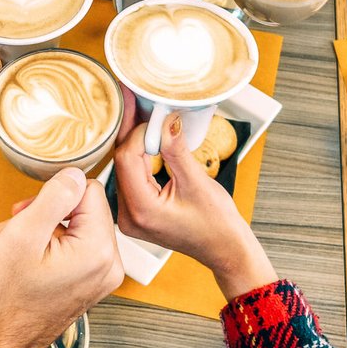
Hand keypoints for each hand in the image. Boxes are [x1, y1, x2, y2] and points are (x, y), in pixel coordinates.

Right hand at [0, 168, 124, 347]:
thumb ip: (54, 197)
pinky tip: (19, 262)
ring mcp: (101, 276)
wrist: (0, 344)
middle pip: (80, 209)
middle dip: (41, 216)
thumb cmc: (6, 299)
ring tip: (8, 252)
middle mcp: (110, 264)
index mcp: (98, 249)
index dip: (53, 195)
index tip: (27, 213)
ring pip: (71, 228)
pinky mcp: (89, 283)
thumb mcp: (22, 235)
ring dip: (36, 233)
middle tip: (11, 234)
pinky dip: (43, 249)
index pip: (88, 190)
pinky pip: (71, 248)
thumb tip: (75, 173)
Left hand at [111, 90, 275, 298]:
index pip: (127, 159)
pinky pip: (131, 176)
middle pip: (121, 161)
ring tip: (143, 112)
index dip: (138, 131)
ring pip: (124, 167)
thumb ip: (177, 150)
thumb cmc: (217, 224)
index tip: (153, 112)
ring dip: (135, 140)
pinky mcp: (137, 210)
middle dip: (132, 130)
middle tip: (135, 98)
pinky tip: (147, 136)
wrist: (225, 249)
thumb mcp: (198, 183)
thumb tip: (166, 119)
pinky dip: (140, 155)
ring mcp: (130, 215)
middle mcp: (128, 215)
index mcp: (142, 210)